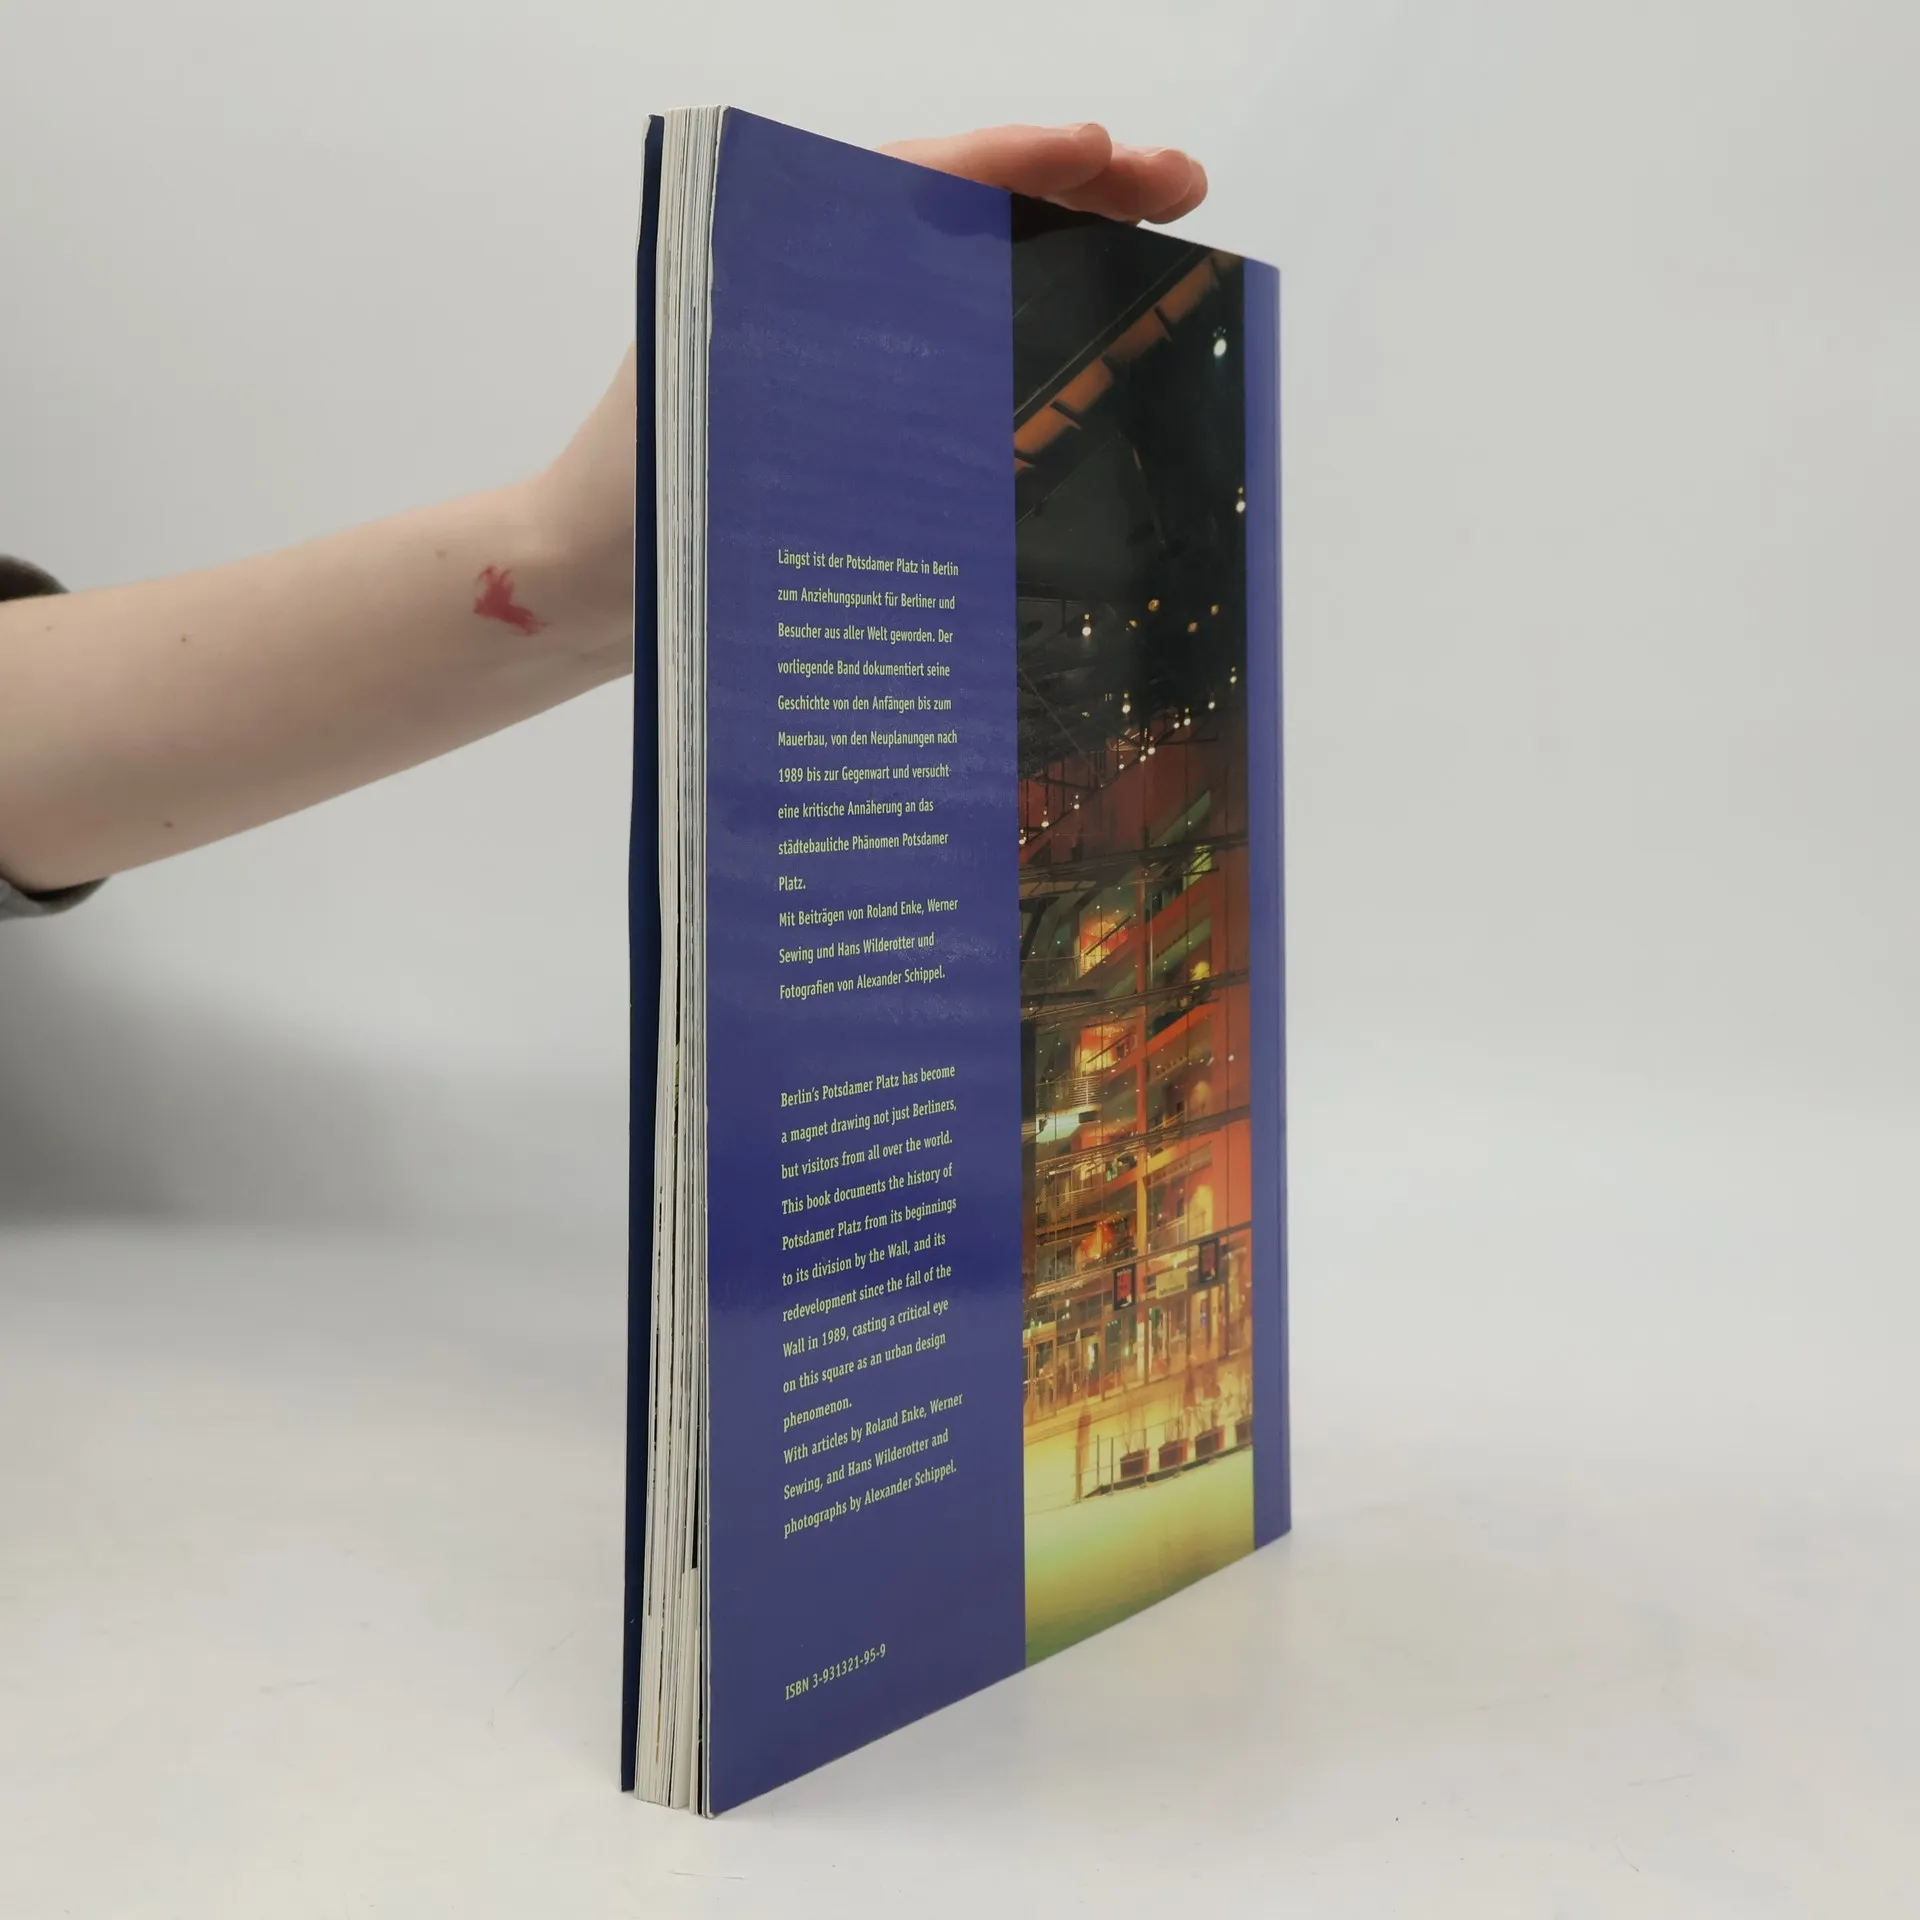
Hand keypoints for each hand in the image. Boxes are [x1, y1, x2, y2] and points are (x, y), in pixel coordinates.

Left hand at [533, 123, 1208, 643]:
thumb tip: (963, 384)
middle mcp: (824, 290)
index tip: (1105, 153)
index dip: (1016, 160)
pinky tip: (1100, 350)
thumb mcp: (727, 420)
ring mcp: (847, 356)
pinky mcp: (860, 421)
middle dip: (1077, 190)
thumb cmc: (636, 504)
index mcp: (783, 257)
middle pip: (965, 216)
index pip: (915, 183)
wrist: (584, 585)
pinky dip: (1031, 341)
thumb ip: (819, 383)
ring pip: (974, 281)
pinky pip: (960, 362)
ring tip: (1170, 245)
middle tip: (1182, 186)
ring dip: (1069, 255)